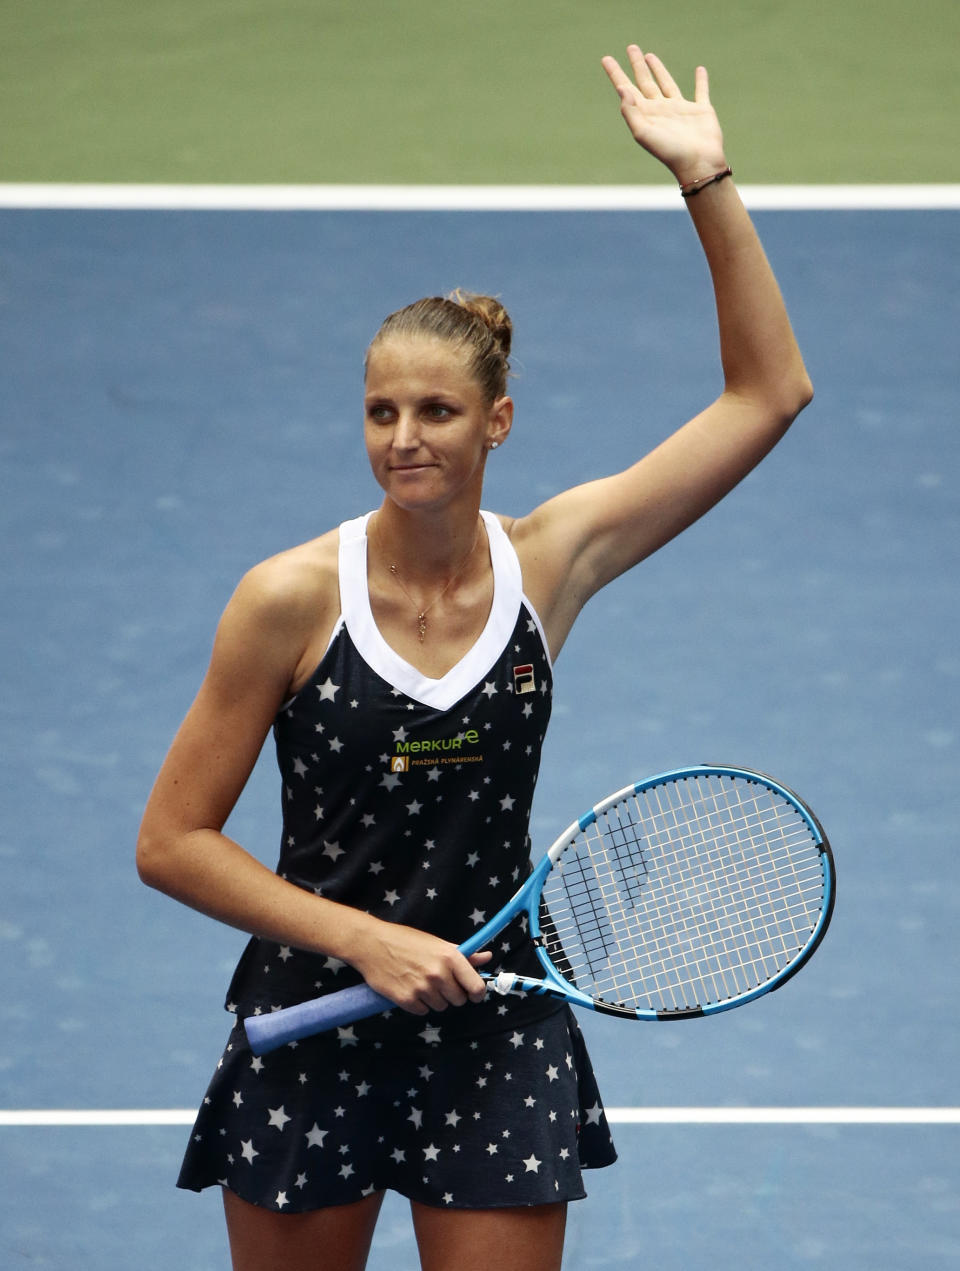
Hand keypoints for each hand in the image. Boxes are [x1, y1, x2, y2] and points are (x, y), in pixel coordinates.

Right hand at [352, 918, 491, 1015]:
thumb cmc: (406, 940)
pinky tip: (410, 988)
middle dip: (452, 993)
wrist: (372, 944)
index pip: (476, 987)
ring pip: (441, 1006)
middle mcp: (439, 974)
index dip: (477, 993)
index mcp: (450, 957)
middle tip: (439, 982)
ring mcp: (422, 988)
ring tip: (421, 982)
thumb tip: (487, 958)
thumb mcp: (437, 943)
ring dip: (435, 999)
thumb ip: (464, 955)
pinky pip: (423, 1011)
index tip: (472, 993)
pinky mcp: (406, 1000)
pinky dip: (419, 1004)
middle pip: (459, 1000)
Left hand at [601, 45, 726, 186]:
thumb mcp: (644, 133)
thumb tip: (622, 88)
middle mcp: (660, 110)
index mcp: (646, 115)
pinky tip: (700, 70)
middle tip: (631, 48)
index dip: (616, 74)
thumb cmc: (669, 152)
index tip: (606, 59)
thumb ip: (631, 112)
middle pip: (645, 82)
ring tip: (650, 55)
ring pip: (667, 83)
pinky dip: (701, 81)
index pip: (627, 89)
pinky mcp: (700, 110)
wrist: (697, 163)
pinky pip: (700, 91)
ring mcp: (680, 109)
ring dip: (659, 69)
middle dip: (637, 65)